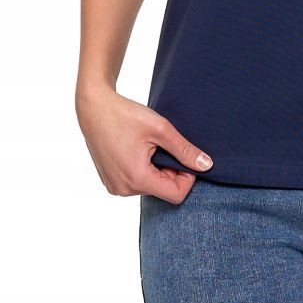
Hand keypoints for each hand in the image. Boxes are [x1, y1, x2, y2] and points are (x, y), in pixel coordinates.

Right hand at [75, 86, 213, 203]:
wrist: (94, 108)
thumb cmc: (126, 115)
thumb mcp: (161, 129)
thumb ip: (185, 150)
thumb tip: (207, 165)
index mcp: (137, 179)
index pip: (176, 194)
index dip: (188, 177)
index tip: (184, 155)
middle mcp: (124, 189)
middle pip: (163, 190)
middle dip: (171, 170)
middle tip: (165, 144)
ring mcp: (115, 187)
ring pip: (150, 186)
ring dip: (157, 169)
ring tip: (149, 145)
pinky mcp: (110, 181)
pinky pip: (136, 182)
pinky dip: (144, 169)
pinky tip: (138, 149)